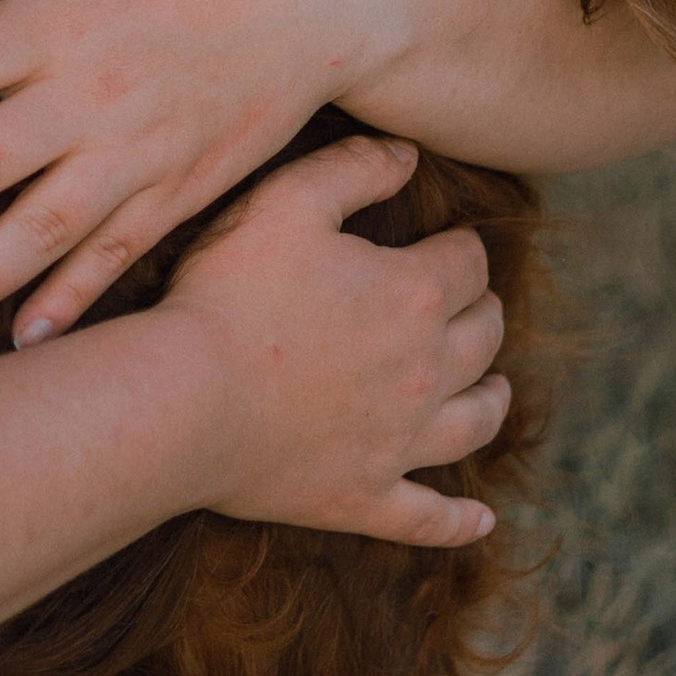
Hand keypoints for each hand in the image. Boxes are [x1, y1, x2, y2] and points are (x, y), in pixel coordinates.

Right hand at [163, 131, 507, 546]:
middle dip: (481, 312)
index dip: (457, 247)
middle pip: (485, 336)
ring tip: (494, 388)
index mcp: (415, 294)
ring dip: (491, 398)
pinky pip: (428, 517)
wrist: (181, 402)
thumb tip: (409, 154)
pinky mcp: (365, 498)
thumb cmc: (226, 295)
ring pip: (476, 420)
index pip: (468, 261)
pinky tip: (482, 522)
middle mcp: (427, 372)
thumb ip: (354, 167)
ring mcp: (400, 443)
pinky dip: (460, 521)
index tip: (440, 243)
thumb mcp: (285, 202)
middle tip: (464, 304)